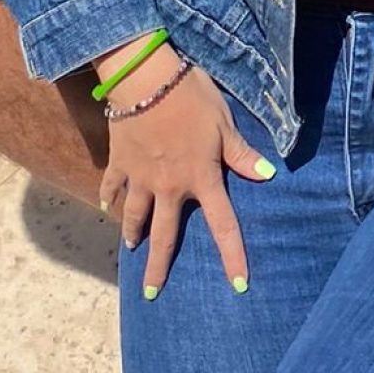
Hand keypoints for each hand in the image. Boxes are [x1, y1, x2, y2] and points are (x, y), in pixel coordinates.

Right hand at [96, 40, 274, 296]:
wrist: (147, 82)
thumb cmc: (192, 99)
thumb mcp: (224, 123)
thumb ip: (241, 153)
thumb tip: (268, 174)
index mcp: (200, 178)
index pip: (223, 224)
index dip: (233, 256)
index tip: (239, 285)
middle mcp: (169, 187)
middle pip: (164, 235)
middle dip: (158, 266)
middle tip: (151, 292)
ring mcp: (140, 177)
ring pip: (135, 215)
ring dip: (133, 233)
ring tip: (131, 247)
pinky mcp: (119, 162)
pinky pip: (112, 185)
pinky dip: (108, 196)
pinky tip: (105, 205)